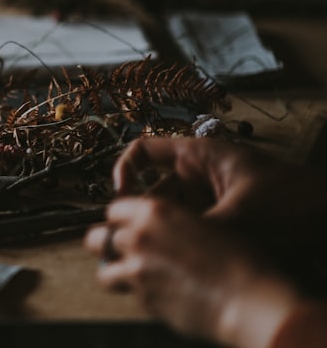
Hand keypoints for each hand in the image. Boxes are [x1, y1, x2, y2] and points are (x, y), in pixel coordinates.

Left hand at [85, 196, 301, 347]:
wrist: (251, 298)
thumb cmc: (238, 259)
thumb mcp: (200, 222)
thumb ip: (166, 224)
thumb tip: (148, 230)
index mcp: (154, 211)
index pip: (113, 209)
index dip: (120, 220)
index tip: (126, 227)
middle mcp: (139, 237)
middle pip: (98, 238)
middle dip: (108, 245)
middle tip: (120, 252)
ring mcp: (137, 270)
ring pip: (104, 272)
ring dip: (116, 274)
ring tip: (133, 277)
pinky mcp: (144, 299)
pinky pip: (132, 296)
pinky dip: (142, 296)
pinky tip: (163, 294)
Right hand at [113, 137, 326, 248]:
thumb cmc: (291, 202)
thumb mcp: (237, 216)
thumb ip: (195, 232)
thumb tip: (156, 252)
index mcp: (198, 155)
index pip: (143, 152)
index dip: (124, 170)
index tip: (120, 197)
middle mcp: (199, 173)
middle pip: (154, 189)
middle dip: (144, 214)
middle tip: (136, 242)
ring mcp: (210, 195)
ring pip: (172, 212)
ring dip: (165, 231)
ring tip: (161, 255)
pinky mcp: (222, 216)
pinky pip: (191, 226)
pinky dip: (184, 241)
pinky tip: (182, 260)